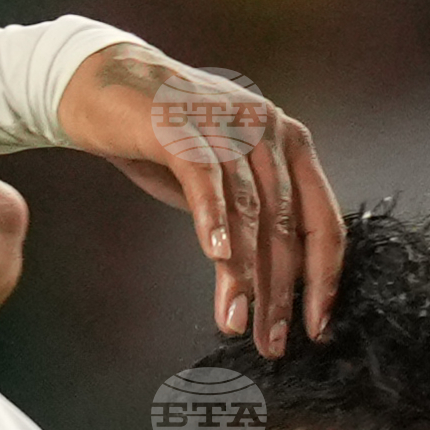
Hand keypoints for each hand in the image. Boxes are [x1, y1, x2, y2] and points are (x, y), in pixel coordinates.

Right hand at [56, 37, 342, 352]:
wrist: (106, 85)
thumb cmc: (168, 142)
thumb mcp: (224, 184)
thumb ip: (254, 222)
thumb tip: (277, 288)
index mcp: (290, 145)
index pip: (323, 221)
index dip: (323, 280)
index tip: (316, 329)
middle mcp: (267, 130)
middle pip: (285, 226)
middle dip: (279, 293)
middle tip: (271, 344)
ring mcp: (228, 123)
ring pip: (248, 211)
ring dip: (243, 275)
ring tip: (234, 323)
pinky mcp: (183, 125)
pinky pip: (206, 180)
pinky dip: (213, 220)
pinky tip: (216, 258)